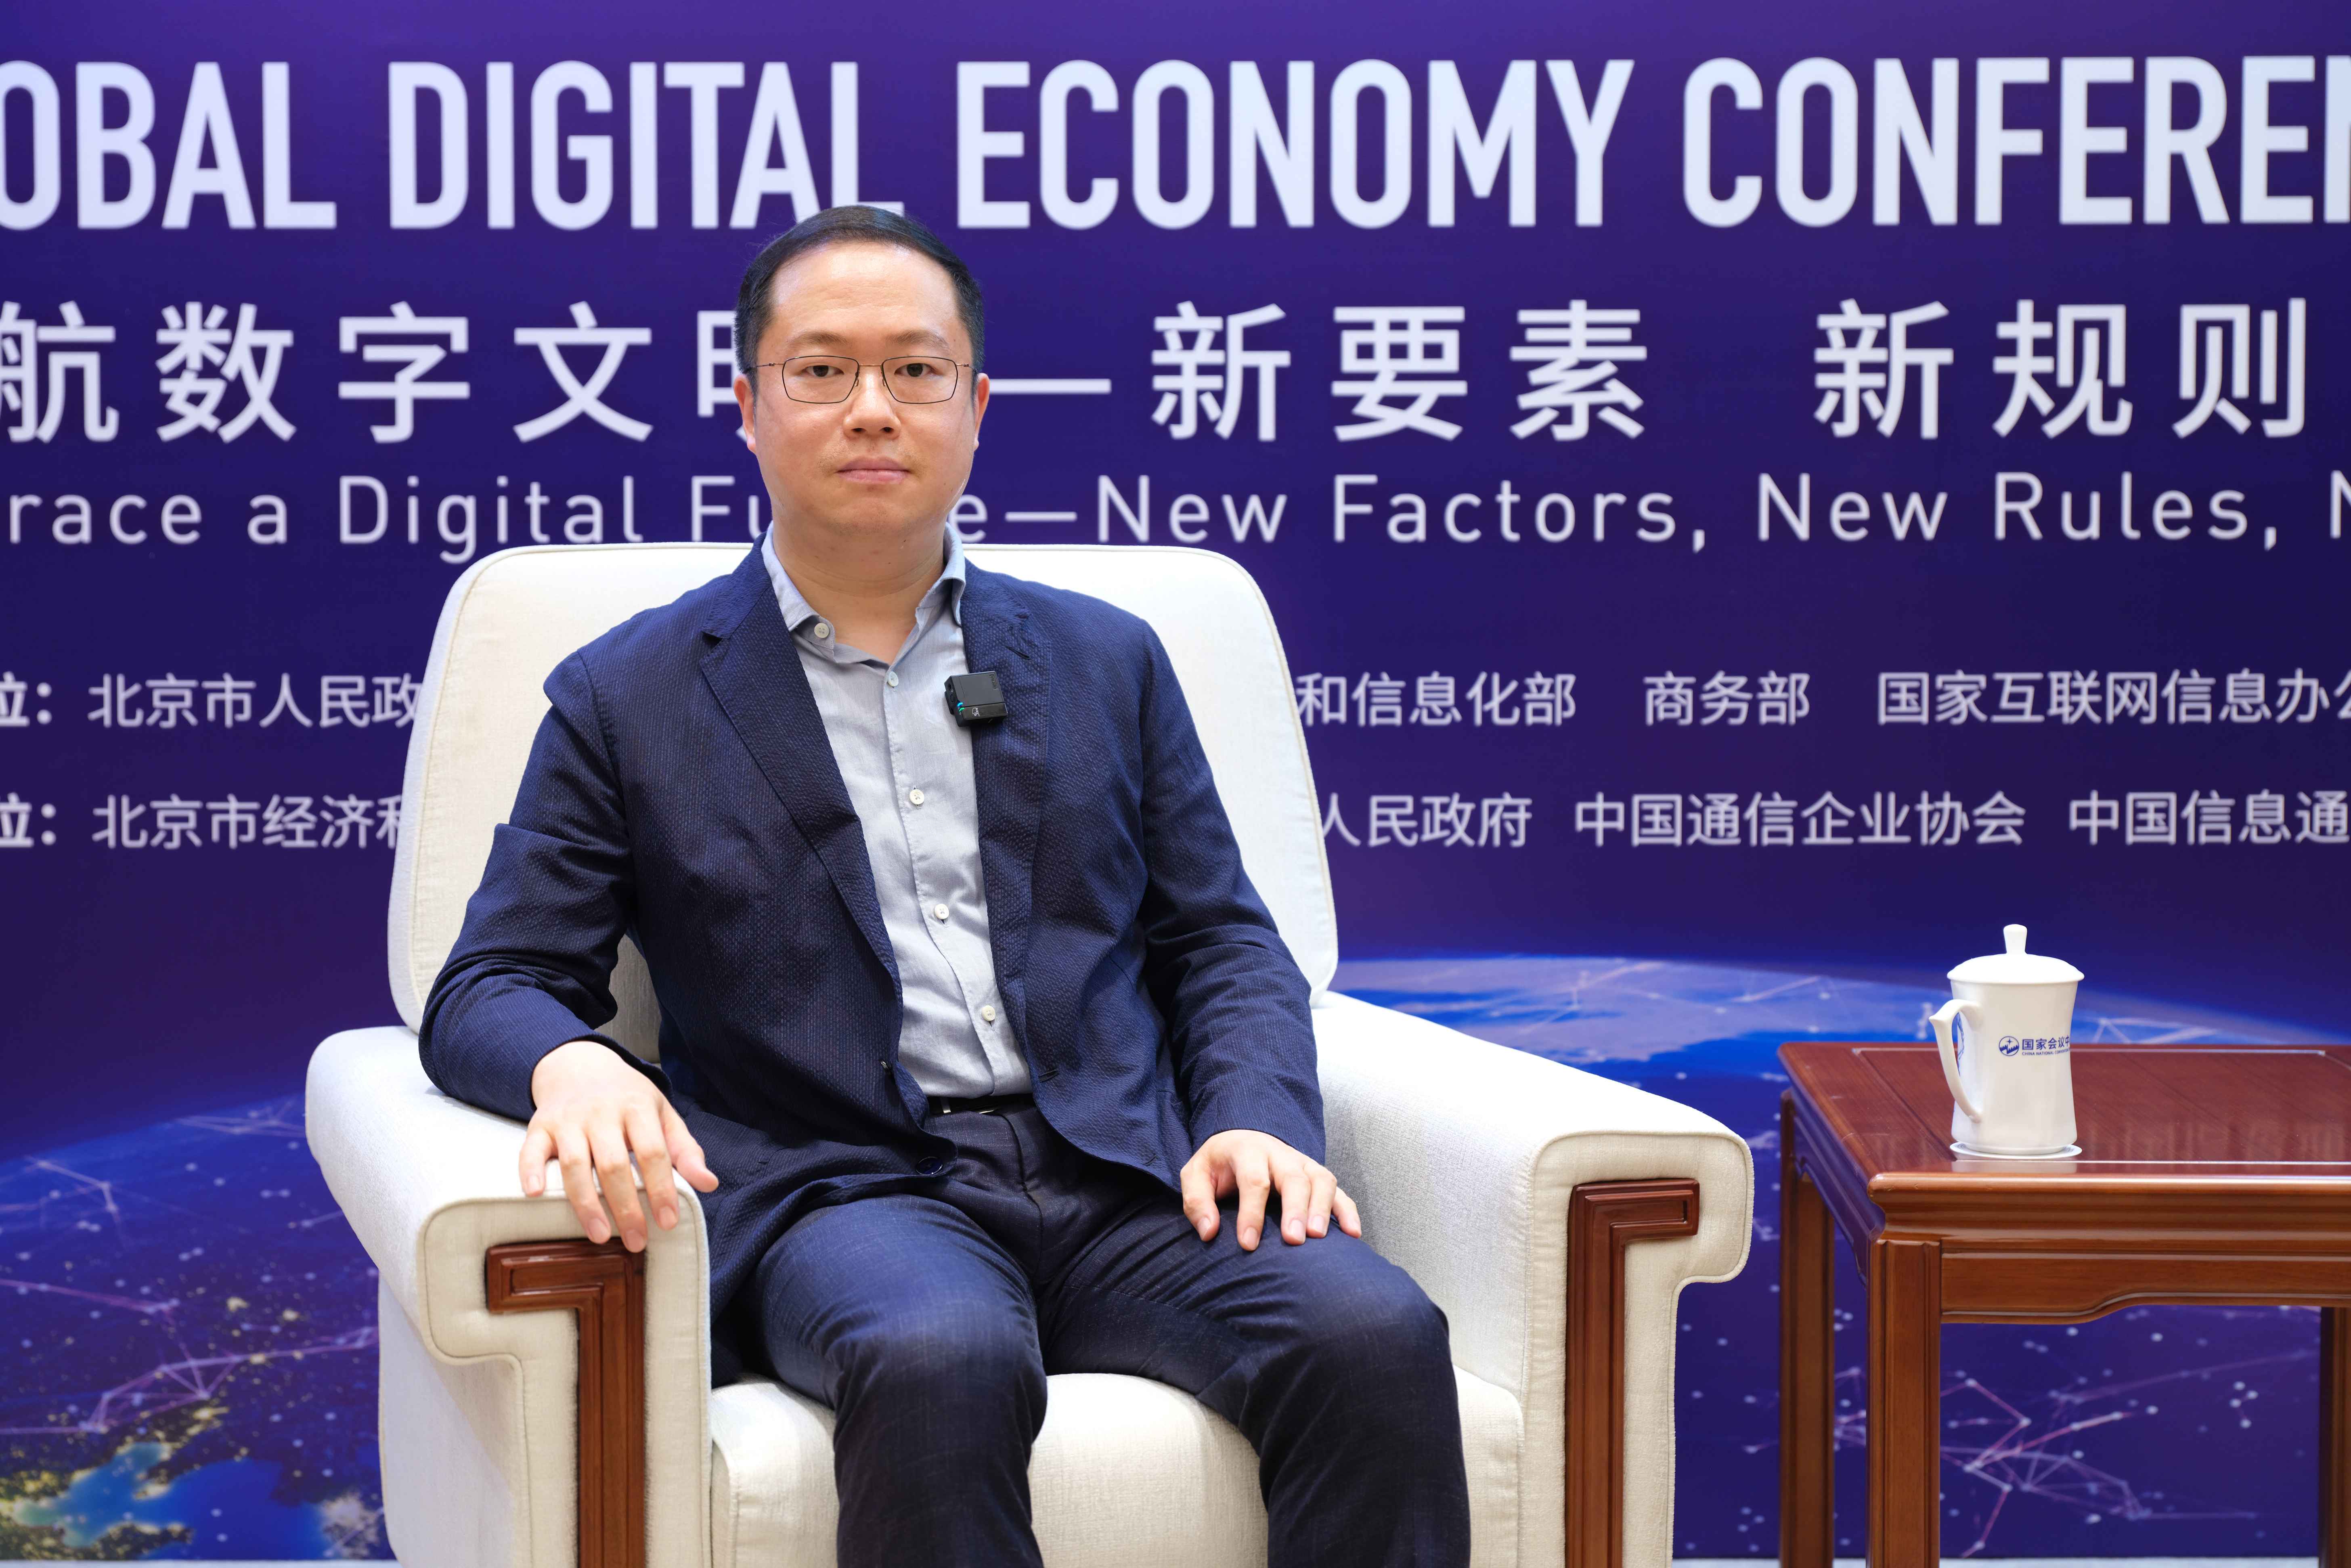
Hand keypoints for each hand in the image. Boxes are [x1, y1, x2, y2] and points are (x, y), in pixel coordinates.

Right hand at [521, 1039, 719, 1250]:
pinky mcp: (540, 1126)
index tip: (668, 1222)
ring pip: (574, 1163)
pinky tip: (535, 1195)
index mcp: (636, 1108)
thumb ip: (685, 1150)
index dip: (661, 1188)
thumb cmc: (628, 1099)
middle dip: (626, 1206)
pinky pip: (530, 1150)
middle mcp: (601, 1112)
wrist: (580, 1066)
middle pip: (613, 1164)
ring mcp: (568, 1119)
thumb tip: (709, 1183)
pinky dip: (529, 1171)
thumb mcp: (662, 1115)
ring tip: (599, 1235)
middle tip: (636, 1241)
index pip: (652, 1152)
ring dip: (586, 1203)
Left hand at [1179, 1128, 1360, 1249]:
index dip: (1251, 1213)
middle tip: (1294, 1240)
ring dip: (1322, 1207)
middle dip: (1295, 1208)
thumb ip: (1197, 1201)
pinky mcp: (1317, 1175)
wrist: (1242, 1138)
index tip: (1248, 1244)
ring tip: (1318, 1236)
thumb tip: (1209, 1232)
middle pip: (1293, 1177)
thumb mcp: (1195, 1175)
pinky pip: (1339, 1190)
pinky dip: (1348, 1210)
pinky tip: (1354, 1234)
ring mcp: (1303, 1163)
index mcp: (1247, 1150)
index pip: (1254, 1180)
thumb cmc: (1218, 1165)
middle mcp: (1280, 1154)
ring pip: (1321, 1179)